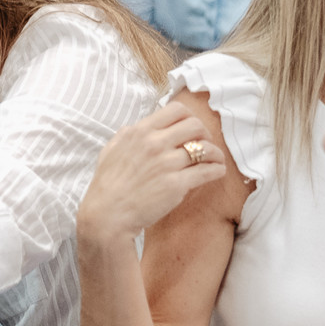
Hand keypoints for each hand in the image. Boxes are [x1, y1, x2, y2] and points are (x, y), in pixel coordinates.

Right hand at [76, 102, 228, 243]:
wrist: (107, 215)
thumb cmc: (107, 185)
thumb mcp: (111, 150)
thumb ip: (127, 135)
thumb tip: (139, 127)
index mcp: (140, 131)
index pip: (176, 110)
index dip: (190, 117)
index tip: (192, 129)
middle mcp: (154, 143)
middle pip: (195, 125)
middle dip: (205, 134)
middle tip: (205, 145)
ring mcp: (166, 164)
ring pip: (205, 148)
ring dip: (215, 153)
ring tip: (215, 160)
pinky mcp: (176, 185)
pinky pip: (207, 171)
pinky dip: (217, 170)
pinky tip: (217, 171)